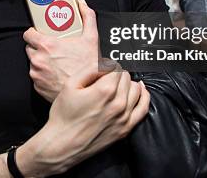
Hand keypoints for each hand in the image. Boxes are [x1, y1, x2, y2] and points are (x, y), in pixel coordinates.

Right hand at [23, 64, 148, 174]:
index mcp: (104, 90)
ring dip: (127, 84)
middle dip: (116, 75)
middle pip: (126, 77)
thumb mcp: (70, 84)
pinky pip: (143, 108)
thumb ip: (90, 68)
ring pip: (136, 89)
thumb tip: (105, 63)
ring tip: (116, 86)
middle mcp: (118, 103)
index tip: (98, 72)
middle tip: (103, 80)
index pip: (116, 67)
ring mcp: (124, 117)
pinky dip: (143, 96)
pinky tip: (139, 90)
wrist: (62, 144)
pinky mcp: (126, 128)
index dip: (106, 67)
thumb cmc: (63, 115)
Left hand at [24, 0, 98, 101]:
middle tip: (51, 49)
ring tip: (55, 63)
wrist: (88, 92)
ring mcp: (36, 74)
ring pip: (33, 64)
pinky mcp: (37, 87)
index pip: (28, 34)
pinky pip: (36, 78)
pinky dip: (43, 76)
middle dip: (38, 48)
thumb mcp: (91, 38)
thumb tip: (82, 3)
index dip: (33, 33)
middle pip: (30, 49)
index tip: (39, 34)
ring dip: (41, 62)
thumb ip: (87, 17)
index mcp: (46, 45)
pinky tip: (55, 75)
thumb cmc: (88, 67)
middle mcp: (38, 59)